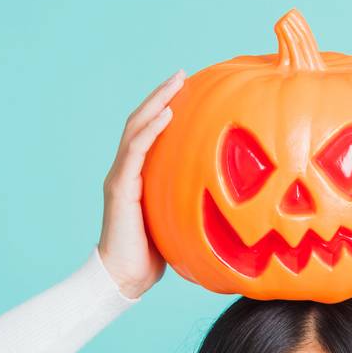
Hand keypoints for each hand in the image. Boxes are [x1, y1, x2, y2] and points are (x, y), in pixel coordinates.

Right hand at [98, 70, 185, 297]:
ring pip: (136, 129)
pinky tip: (166, 114)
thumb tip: (231, 200)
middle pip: (141, 122)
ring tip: (175, 84)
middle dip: (161, 95)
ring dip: (156, 103)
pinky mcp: (120, 188)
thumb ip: (190, 202)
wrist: (125, 278)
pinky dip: (150, 130)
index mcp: (139, 176)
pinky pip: (135, 152)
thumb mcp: (178, 221)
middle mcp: (126, 171)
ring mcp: (121, 177)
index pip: (149, 134)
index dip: (164, 109)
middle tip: (182, 74)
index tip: (187, 90)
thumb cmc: (155, 255)